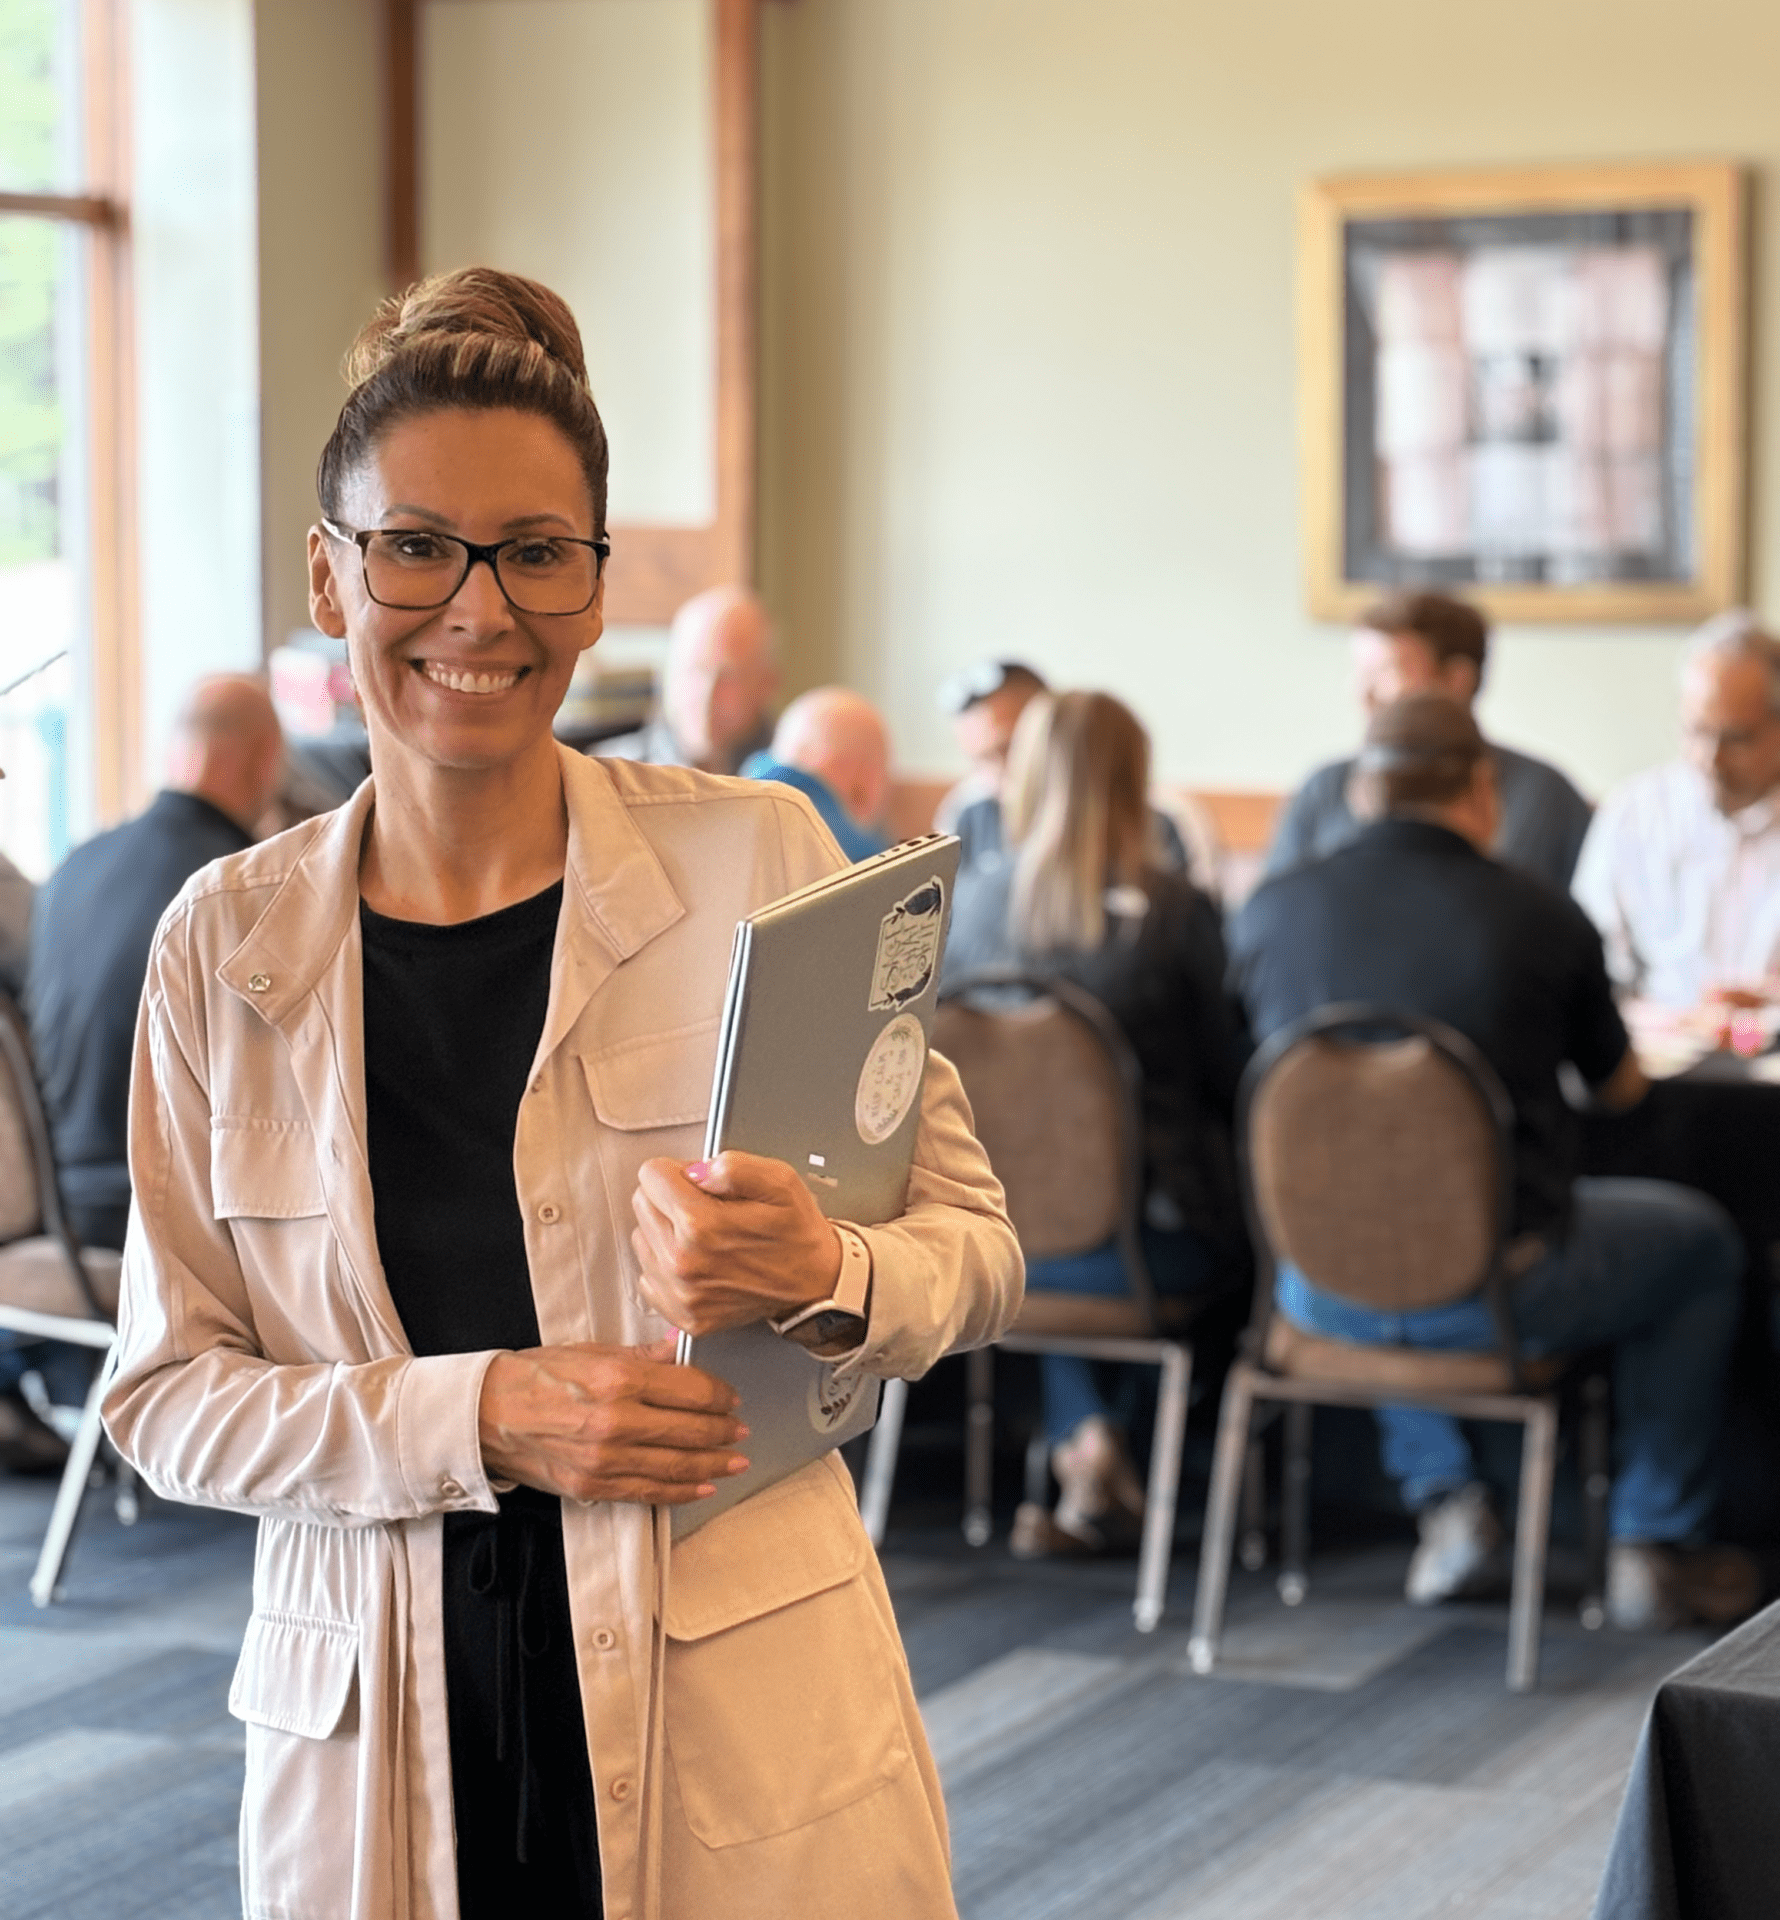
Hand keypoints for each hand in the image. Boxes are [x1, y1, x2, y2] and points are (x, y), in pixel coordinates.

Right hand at [477, 1338, 748, 1504]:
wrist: (486, 1415)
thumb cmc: (535, 1377)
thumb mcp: (590, 1351)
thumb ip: (642, 1355)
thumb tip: (679, 1348)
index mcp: (618, 1379)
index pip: (690, 1390)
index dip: (719, 1395)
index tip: (731, 1398)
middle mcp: (617, 1421)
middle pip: (690, 1430)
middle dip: (723, 1432)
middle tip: (741, 1431)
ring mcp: (606, 1458)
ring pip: (676, 1466)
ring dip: (712, 1466)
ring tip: (734, 1462)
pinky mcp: (594, 1486)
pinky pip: (648, 1491)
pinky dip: (680, 1491)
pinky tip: (701, 1487)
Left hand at [630, 1151, 842, 1335]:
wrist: (816, 1282)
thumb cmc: (796, 1232)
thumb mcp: (779, 1180)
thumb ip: (732, 1165)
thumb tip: (695, 1170)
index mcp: (702, 1225)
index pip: (651, 1176)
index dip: (678, 1171)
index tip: (699, 1182)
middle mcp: (683, 1263)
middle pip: (642, 1204)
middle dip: (669, 1198)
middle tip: (706, 1207)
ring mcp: (681, 1293)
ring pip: (643, 1238)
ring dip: (666, 1231)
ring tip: (706, 1236)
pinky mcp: (682, 1313)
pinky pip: (649, 1276)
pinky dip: (667, 1265)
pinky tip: (699, 1261)